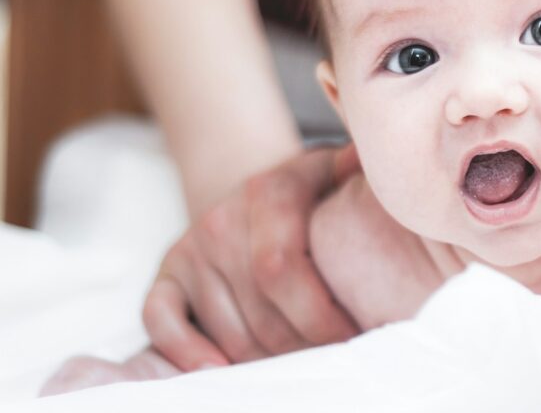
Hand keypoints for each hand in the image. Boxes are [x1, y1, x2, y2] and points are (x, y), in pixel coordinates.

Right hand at [142, 145, 360, 369]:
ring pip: (226, 328)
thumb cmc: (311, 191)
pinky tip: (220, 372)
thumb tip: (378, 169)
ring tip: (302, 367)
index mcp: (268, 192)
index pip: (282, 267)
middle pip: (259, 310)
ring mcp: (190, 249)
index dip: (318, 314)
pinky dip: (186, 353)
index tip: (352, 336)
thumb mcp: (337, 170)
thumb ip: (358, 171)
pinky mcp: (165, 274)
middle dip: (301, 347)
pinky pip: (161, 322)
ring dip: (264, 360)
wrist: (250, 184)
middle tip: (333, 360)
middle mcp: (222, 220)